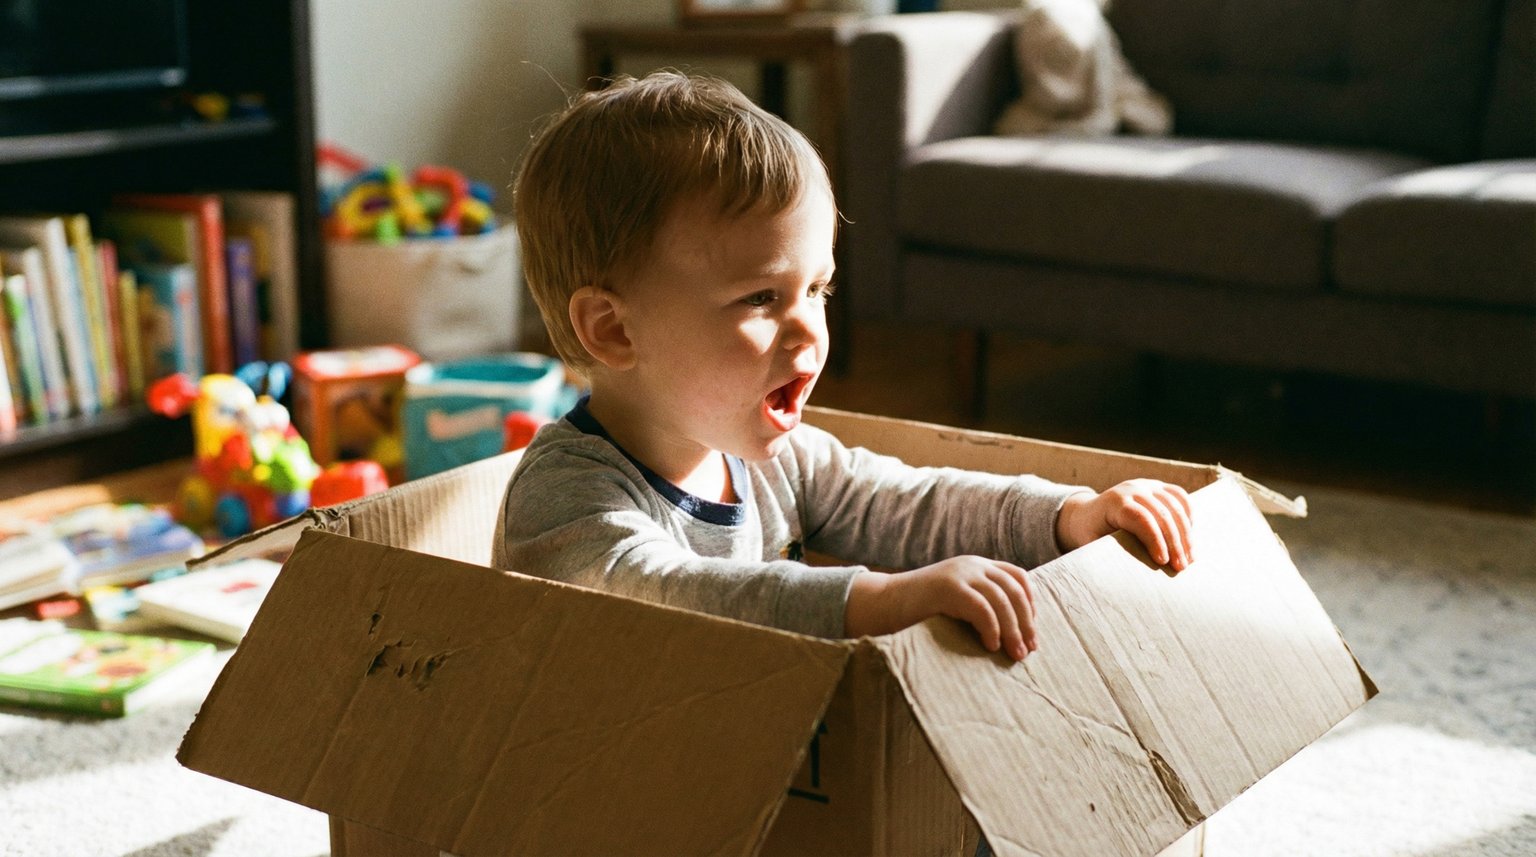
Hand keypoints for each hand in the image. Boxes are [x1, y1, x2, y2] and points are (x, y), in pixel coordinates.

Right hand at [845, 557, 1037, 660]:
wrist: (883, 602)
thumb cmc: (920, 610)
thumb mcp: (955, 600)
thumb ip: (979, 603)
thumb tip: (1012, 632)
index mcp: (976, 565)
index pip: (1017, 576)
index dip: (1030, 601)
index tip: (1031, 627)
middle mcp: (972, 564)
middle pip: (1014, 591)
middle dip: (1026, 622)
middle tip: (1029, 649)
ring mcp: (960, 574)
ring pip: (1002, 601)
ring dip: (1013, 630)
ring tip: (1015, 654)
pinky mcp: (948, 588)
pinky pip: (981, 609)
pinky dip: (991, 629)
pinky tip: (990, 645)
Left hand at [1056, 479, 1193, 570]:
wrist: (1087, 514)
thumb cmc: (1091, 536)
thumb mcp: (1091, 546)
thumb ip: (1107, 556)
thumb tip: (1126, 580)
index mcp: (1113, 502)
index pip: (1139, 518)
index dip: (1154, 539)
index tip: (1163, 562)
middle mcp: (1131, 489)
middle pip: (1161, 513)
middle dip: (1174, 543)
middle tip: (1181, 568)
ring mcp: (1146, 485)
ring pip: (1175, 506)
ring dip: (1186, 534)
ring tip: (1189, 559)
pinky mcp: (1158, 486)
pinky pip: (1180, 496)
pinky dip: (1188, 516)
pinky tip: (1190, 537)